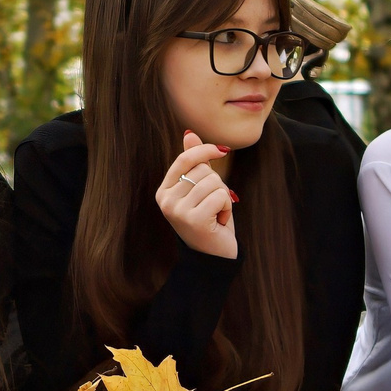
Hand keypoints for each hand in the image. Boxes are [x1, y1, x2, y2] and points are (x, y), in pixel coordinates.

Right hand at [155, 131, 238, 258]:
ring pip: (214, 182)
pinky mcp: (194, 220)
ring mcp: (178, 211)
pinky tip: (219, 221)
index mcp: (164, 192)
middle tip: (213, 205)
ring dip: (223, 197)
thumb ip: (194, 163)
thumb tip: (190, 134)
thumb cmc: (209, 220)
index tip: (222, 150)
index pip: (184, 159)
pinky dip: (227, 207)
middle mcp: (166, 201)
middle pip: (203, 170)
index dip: (204, 151)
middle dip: (217, 184)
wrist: (214, 256)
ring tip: (216, 214)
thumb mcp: (201, 189)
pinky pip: (220, 196)